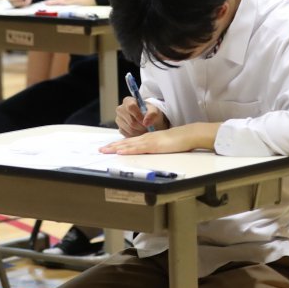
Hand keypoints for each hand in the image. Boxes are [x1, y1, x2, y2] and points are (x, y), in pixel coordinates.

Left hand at [99, 122, 219, 154]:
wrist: (187, 135)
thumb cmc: (179, 140)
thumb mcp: (164, 143)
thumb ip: (156, 146)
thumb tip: (151, 151)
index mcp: (148, 138)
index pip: (130, 141)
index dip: (118, 144)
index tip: (109, 147)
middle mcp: (146, 138)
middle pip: (126, 142)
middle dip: (112, 146)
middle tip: (101, 150)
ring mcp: (149, 141)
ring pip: (128, 145)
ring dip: (116, 148)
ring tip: (105, 151)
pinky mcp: (153, 145)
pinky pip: (137, 148)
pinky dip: (127, 150)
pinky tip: (120, 152)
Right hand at [115, 97, 168, 138]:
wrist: (148, 121)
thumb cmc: (150, 113)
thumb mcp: (155, 111)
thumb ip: (152, 114)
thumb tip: (146, 122)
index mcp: (128, 101)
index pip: (130, 107)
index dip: (138, 115)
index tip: (145, 121)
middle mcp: (121, 109)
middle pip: (131, 121)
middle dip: (142, 126)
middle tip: (148, 127)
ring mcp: (119, 120)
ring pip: (130, 129)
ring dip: (140, 132)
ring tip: (146, 129)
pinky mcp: (120, 129)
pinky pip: (128, 135)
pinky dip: (136, 135)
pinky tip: (140, 132)